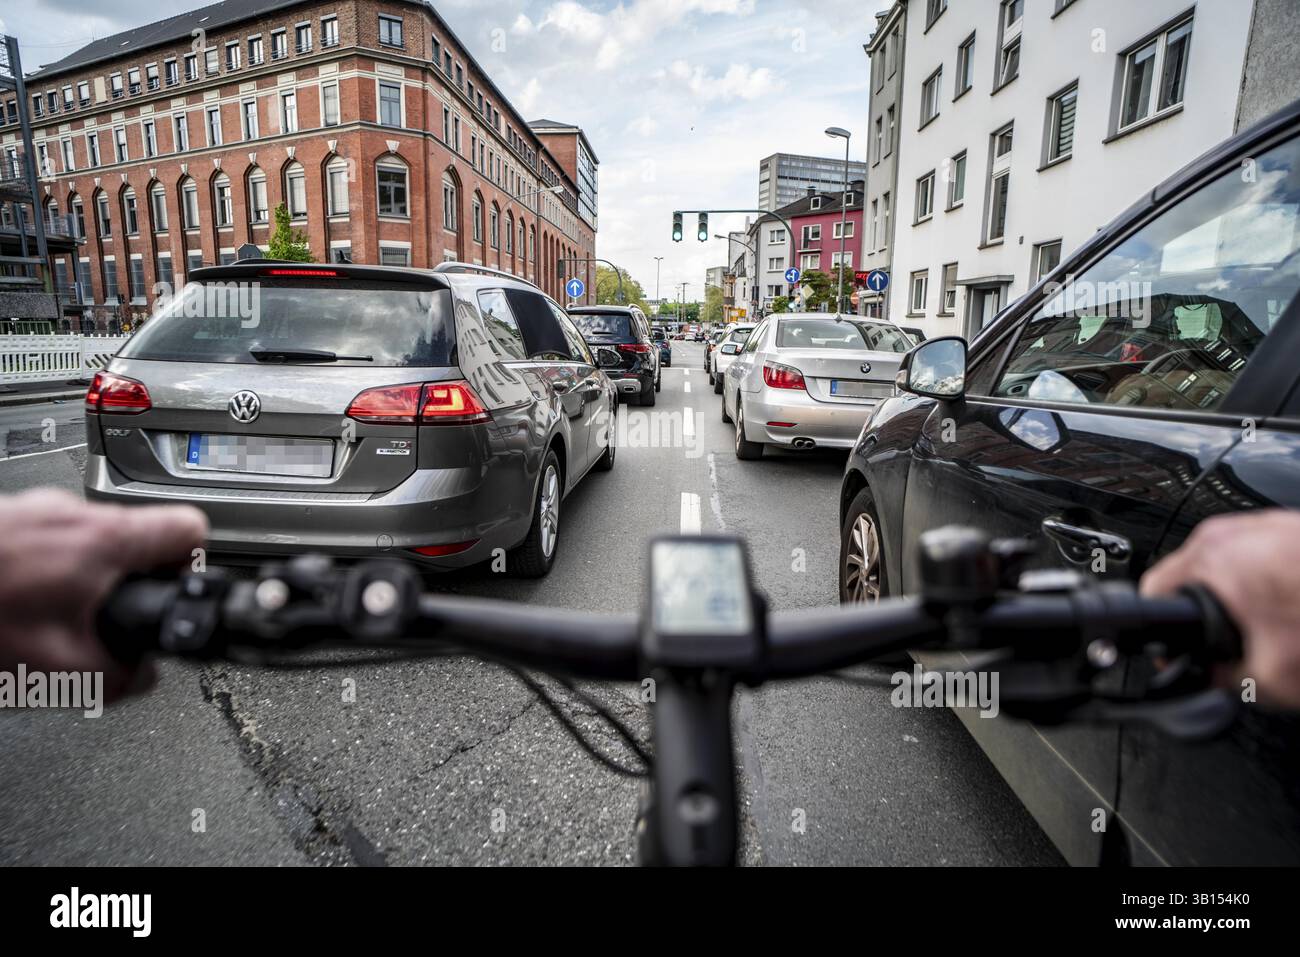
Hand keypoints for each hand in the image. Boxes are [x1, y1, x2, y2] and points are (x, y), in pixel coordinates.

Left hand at [0, 489, 207, 704]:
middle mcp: (72, 513)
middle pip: (135, 538)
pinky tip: (9, 605)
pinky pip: (42, 543)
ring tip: (40, 619)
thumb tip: (144, 676)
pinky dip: (37, 573)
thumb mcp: (60, 674)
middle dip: (121, 584)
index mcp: (104, 542)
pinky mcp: (2, 517)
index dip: (190, 567)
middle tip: (93, 622)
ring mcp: (33, 509)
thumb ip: (122, 677)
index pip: (190, 529)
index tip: (170, 593)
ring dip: (74, 580)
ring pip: (84, 542)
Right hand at [1141, 510, 1299, 708]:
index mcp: (1212, 559)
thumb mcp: (1272, 673)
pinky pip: (1260, 556)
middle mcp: (1230, 532)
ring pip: (1228, 566)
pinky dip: (1270, 581)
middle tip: (1243, 641)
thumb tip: (1210, 681)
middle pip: (1190, 578)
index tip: (1182, 648)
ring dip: (1243, 596)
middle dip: (1212, 613)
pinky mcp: (1287, 525)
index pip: (1153, 590)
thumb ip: (1226, 680)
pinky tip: (1294, 604)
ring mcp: (1262, 523)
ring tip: (1278, 620)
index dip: (1164, 631)